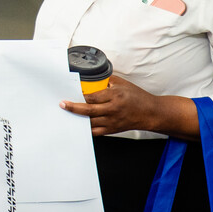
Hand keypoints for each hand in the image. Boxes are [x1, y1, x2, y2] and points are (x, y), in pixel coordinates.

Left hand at [59, 75, 193, 138]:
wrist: (150, 113)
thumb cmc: (137, 97)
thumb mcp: (123, 83)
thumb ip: (107, 81)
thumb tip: (92, 79)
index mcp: (115, 95)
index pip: (92, 96)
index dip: (81, 95)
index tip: (72, 92)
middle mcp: (112, 109)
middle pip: (88, 110)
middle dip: (73, 107)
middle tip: (62, 104)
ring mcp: (112, 121)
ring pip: (90, 122)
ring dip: (77, 118)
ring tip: (67, 114)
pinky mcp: (112, 129)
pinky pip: (96, 131)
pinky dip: (87, 128)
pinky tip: (79, 124)